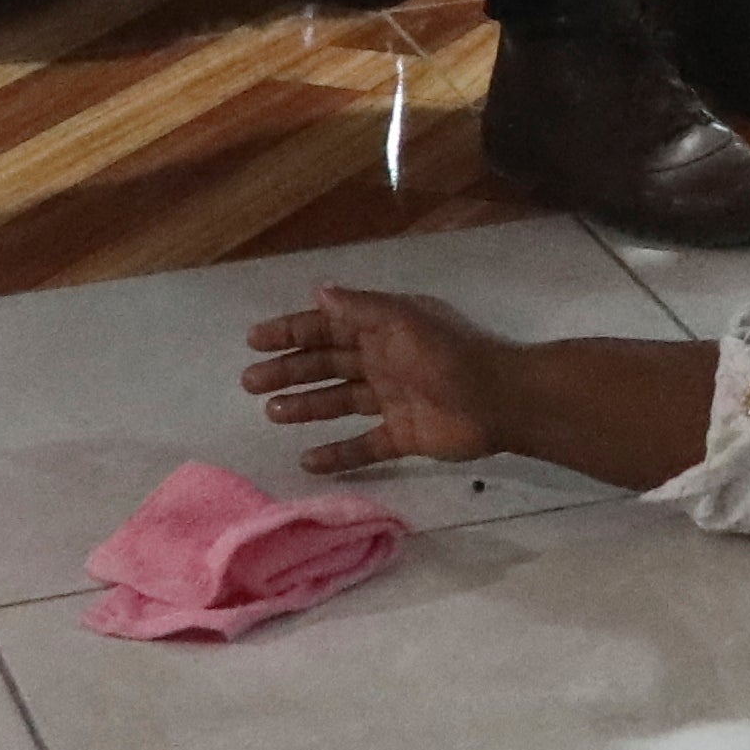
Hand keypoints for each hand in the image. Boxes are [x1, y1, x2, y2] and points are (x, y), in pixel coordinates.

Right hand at [242, 284, 523, 476]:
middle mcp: (385, 360)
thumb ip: (359, 308)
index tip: (254, 341)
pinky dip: (338, 453)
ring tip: (271, 413)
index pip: (328, 326)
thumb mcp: (401, 321)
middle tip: (250, 383)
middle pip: (327, 364)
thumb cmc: (448, 354)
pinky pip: (364, 445)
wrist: (500, 400)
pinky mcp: (404, 435)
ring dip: (306, 406)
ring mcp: (394, 399)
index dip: (291, 331)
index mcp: (384, 328)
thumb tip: (318, 289)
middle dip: (290, 370)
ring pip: (340, 401)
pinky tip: (308, 460)